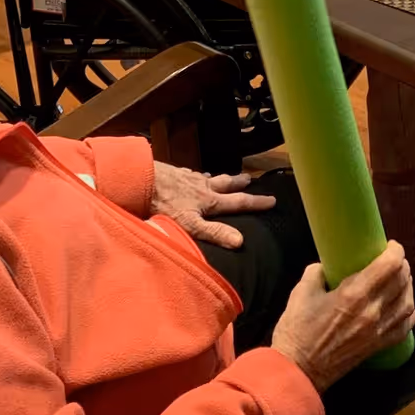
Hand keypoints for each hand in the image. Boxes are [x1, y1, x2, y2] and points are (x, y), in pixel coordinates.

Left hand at [149, 164, 275, 250]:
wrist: (141, 179)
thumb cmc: (164, 205)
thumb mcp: (191, 224)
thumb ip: (214, 232)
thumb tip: (240, 241)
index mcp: (208, 201)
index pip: (238, 203)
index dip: (256, 203)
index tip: (273, 200)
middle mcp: (202, 187)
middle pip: (225, 184)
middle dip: (238, 183)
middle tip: (249, 179)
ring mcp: (187, 178)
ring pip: (207, 177)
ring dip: (218, 177)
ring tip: (223, 176)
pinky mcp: (172, 173)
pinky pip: (188, 173)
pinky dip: (194, 174)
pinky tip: (191, 174)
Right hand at [269, 244, 414, 390]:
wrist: (298, 371)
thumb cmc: (297, 331)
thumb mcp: (301, 293)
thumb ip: (316, 273)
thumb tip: (326, 266)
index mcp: (354, 294)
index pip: (389, 266)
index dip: (395, 251)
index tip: (391, 245)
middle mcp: (373, 311)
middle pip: (401, 281)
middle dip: (402, 266)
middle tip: (394, 259)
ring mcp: (378, 331)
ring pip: (407, 304)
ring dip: (408, 287)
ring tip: (401, 279)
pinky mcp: (378, 346)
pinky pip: (403, 329)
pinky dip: (410, 316)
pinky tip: (412, 309)